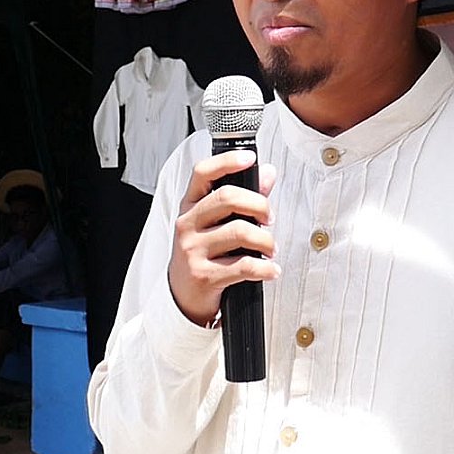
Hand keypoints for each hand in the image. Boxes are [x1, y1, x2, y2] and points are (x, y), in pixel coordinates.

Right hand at [167, 149, 278, 326]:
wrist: (182, 295)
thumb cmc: (203, 253)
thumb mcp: (213, 223)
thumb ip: (243, 197)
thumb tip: (268, 173)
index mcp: (190, 205)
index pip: (203, 173)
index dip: (228, 161)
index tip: (251, 159)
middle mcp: (187, 224)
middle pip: (227, 198)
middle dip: (259, 205)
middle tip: (269, 218)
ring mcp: (193, 250)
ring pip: (240, 232)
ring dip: (266, 240)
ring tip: (271, 248)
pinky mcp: (204, 275)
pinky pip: (244, 265)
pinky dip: (265, 268)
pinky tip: (271, 270)